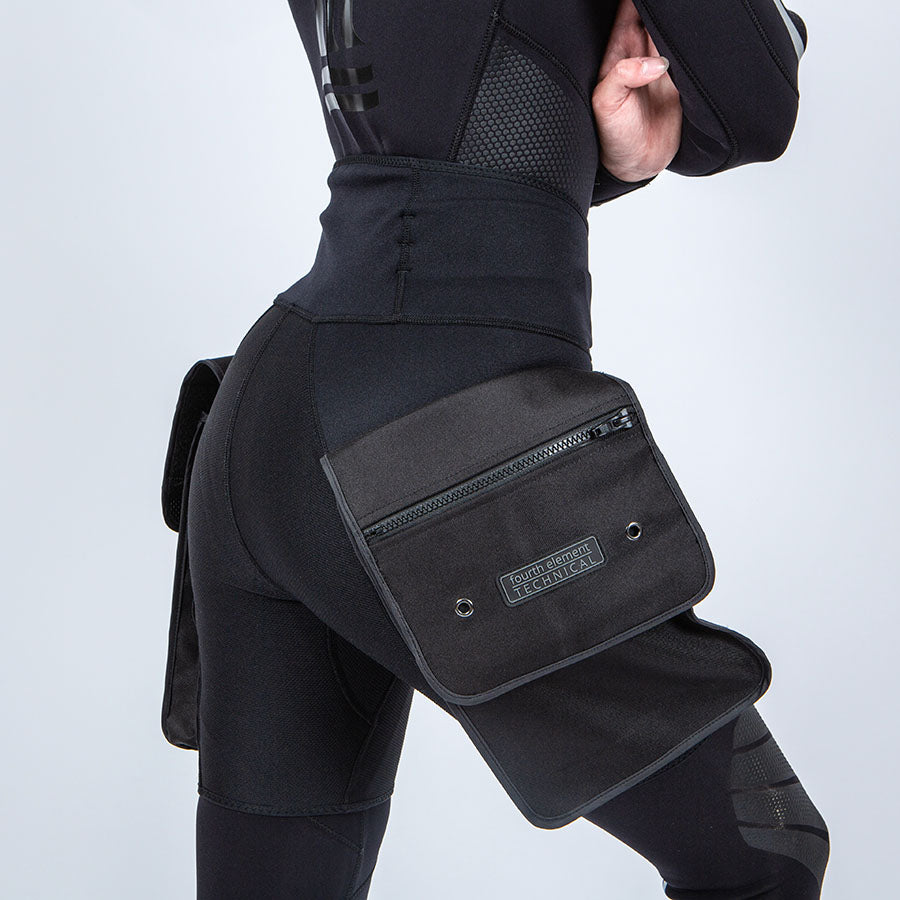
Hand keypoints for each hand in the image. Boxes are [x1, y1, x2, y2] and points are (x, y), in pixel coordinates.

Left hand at [592, 0, 682, 181]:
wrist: (638, 164)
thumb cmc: (614, 137)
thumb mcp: (606, 105)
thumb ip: (622, 76)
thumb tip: (655, 63)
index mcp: (620, 50)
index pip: (629, 9)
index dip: (636, 0)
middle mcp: (643, 52)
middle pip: (655, 12)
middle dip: (664, 6)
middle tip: (677, 4)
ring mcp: (665, 63)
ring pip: (676, 27)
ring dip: (684, 20)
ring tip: (691, 14)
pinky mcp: (685, 76)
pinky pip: (694, 51)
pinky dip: (700, 41)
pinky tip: (704, 34)